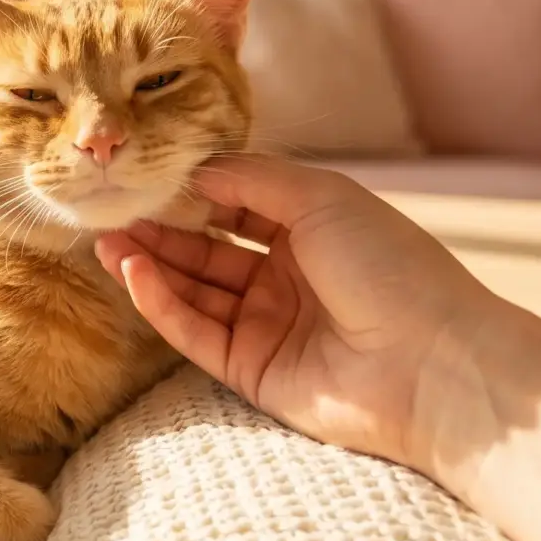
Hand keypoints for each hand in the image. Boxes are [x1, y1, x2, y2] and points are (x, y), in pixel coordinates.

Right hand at [95, 156, 540, 490]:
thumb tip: (193, 169)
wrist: (434, 365)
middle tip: (109, 210)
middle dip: (159, 229)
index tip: (146, 173)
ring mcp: (269, 325)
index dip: (192, 190)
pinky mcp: (253, 371)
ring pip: (194, 290)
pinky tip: (136, 274)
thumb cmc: (392, 269)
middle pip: (207, 248)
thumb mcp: (323, 198)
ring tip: (106, 241)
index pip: (236, 205)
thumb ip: (252, 179)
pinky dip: (163, 304)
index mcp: (313, 230)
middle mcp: (288, 276)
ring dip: (150, 265)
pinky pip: (196, 333)